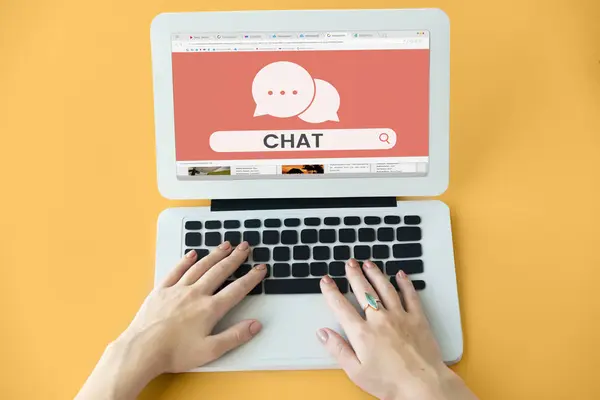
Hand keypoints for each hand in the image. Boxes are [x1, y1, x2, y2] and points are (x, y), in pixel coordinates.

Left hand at [76, 241, 265, 399]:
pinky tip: (193, 254)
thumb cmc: (174, 353)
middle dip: (235, 258)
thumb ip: (234, 336)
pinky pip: (176, 270)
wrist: (142, 350)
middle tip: (245, 247)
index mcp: (209, 309)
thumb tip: (255, 325)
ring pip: (200, 267)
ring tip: (225, 245)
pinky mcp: (161, 290)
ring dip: (215, 254)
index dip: (251, 278)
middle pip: (220, 271)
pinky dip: (186, 261)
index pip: (237, 289)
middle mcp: (195, 294)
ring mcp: (177, 290)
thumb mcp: (210, 351)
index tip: (260, 269)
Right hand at [317, 259, 476, 399]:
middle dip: (354, 275)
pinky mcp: (417, 319)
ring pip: (385, 288)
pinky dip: (405, 283)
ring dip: (375, 273)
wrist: (423, 386)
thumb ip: (338, 349)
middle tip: (349, 263)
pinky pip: (410, 295)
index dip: (331, 291)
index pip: (341, 306)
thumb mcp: (356, 372)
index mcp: (362, 333)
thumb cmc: (391, 382)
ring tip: (368, 263)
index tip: (326, 281)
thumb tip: (323, 333)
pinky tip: (400, 274)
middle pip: (363, 290)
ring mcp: (400, 316)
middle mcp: (380, 320)